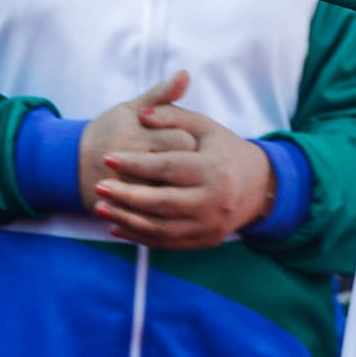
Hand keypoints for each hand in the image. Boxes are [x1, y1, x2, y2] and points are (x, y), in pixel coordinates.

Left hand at [84, 76, 277, 249]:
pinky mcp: (204, 240)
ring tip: (100, 207)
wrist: (257, 186)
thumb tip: (141, 114)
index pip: (167, 167)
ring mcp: (209, 225)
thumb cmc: (223, 149)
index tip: (107, 158)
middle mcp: (214, 201)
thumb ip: (172, 115)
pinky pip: (167, 242)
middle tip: (98, 186)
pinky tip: (116, 226)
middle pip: (162, 202)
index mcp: (214, 169)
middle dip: (126, 196)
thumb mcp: (204, 126)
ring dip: (127, 220)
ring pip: (161, 228)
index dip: (135, 163)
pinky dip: (139, 237)